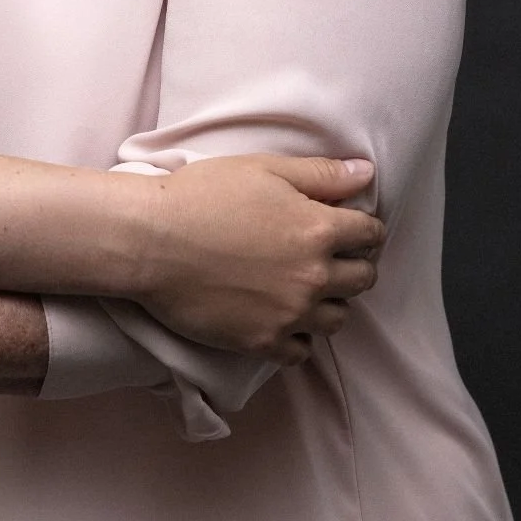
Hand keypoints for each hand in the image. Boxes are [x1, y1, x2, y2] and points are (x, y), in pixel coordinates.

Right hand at [129, 154, 383, 362]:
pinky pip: (301, 351)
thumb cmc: (202, 195)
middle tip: (327, 256)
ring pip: (338, 319)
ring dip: (329, 302)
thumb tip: (366, 172)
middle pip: (362, 279)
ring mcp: (289, 314)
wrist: (150, 240)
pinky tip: (281, 317)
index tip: (347, 227)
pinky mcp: (262, 341)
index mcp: (317, 229)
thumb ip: (321, 174)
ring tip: (304, 287)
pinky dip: (298, 337)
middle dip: (353, 264)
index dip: (362, 227)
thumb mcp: (264, 169)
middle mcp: (313, 276)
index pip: (370, 234)